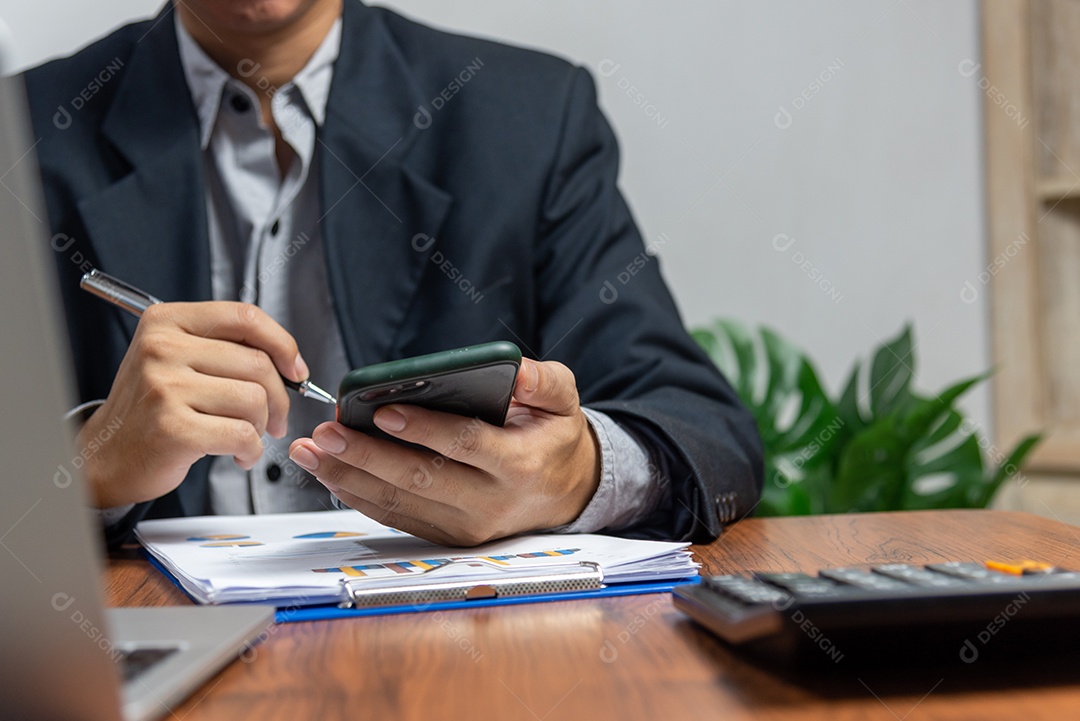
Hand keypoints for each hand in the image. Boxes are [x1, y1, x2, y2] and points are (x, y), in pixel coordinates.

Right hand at [79, 302, 306, 507]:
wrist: (106, 455)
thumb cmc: (153, 409)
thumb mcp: (178, 359)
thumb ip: (227, 348)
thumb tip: (290, 363)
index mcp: (167, 321)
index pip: (245, 317)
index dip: (283, 344)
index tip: (296, 370)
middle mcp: (162, 348)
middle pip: (257, 363)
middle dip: (279, 398)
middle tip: (274, 419)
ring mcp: (165, 388)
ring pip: (254, 399)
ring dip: (263, 426)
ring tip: (247, 436)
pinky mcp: (173, 429)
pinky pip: (242, 434)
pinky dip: (251, 450)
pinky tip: (238, 454)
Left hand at [288, 358, 600, 544]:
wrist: (565, 492)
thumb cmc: (553, 438)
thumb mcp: (565, 402)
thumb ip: (546, 383)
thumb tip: (518, 374)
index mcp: (519, 465)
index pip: (465, 446)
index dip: (424, 429)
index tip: (384, 411)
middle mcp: (490, 502)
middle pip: (421, 479)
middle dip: (368, 456)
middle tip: (326, 432)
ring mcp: (465, 525)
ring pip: (399, 503)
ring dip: (349, 478)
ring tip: (312, 451)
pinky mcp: (446, 535)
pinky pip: (395, 517)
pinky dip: (358, 496)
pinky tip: (328, 473)